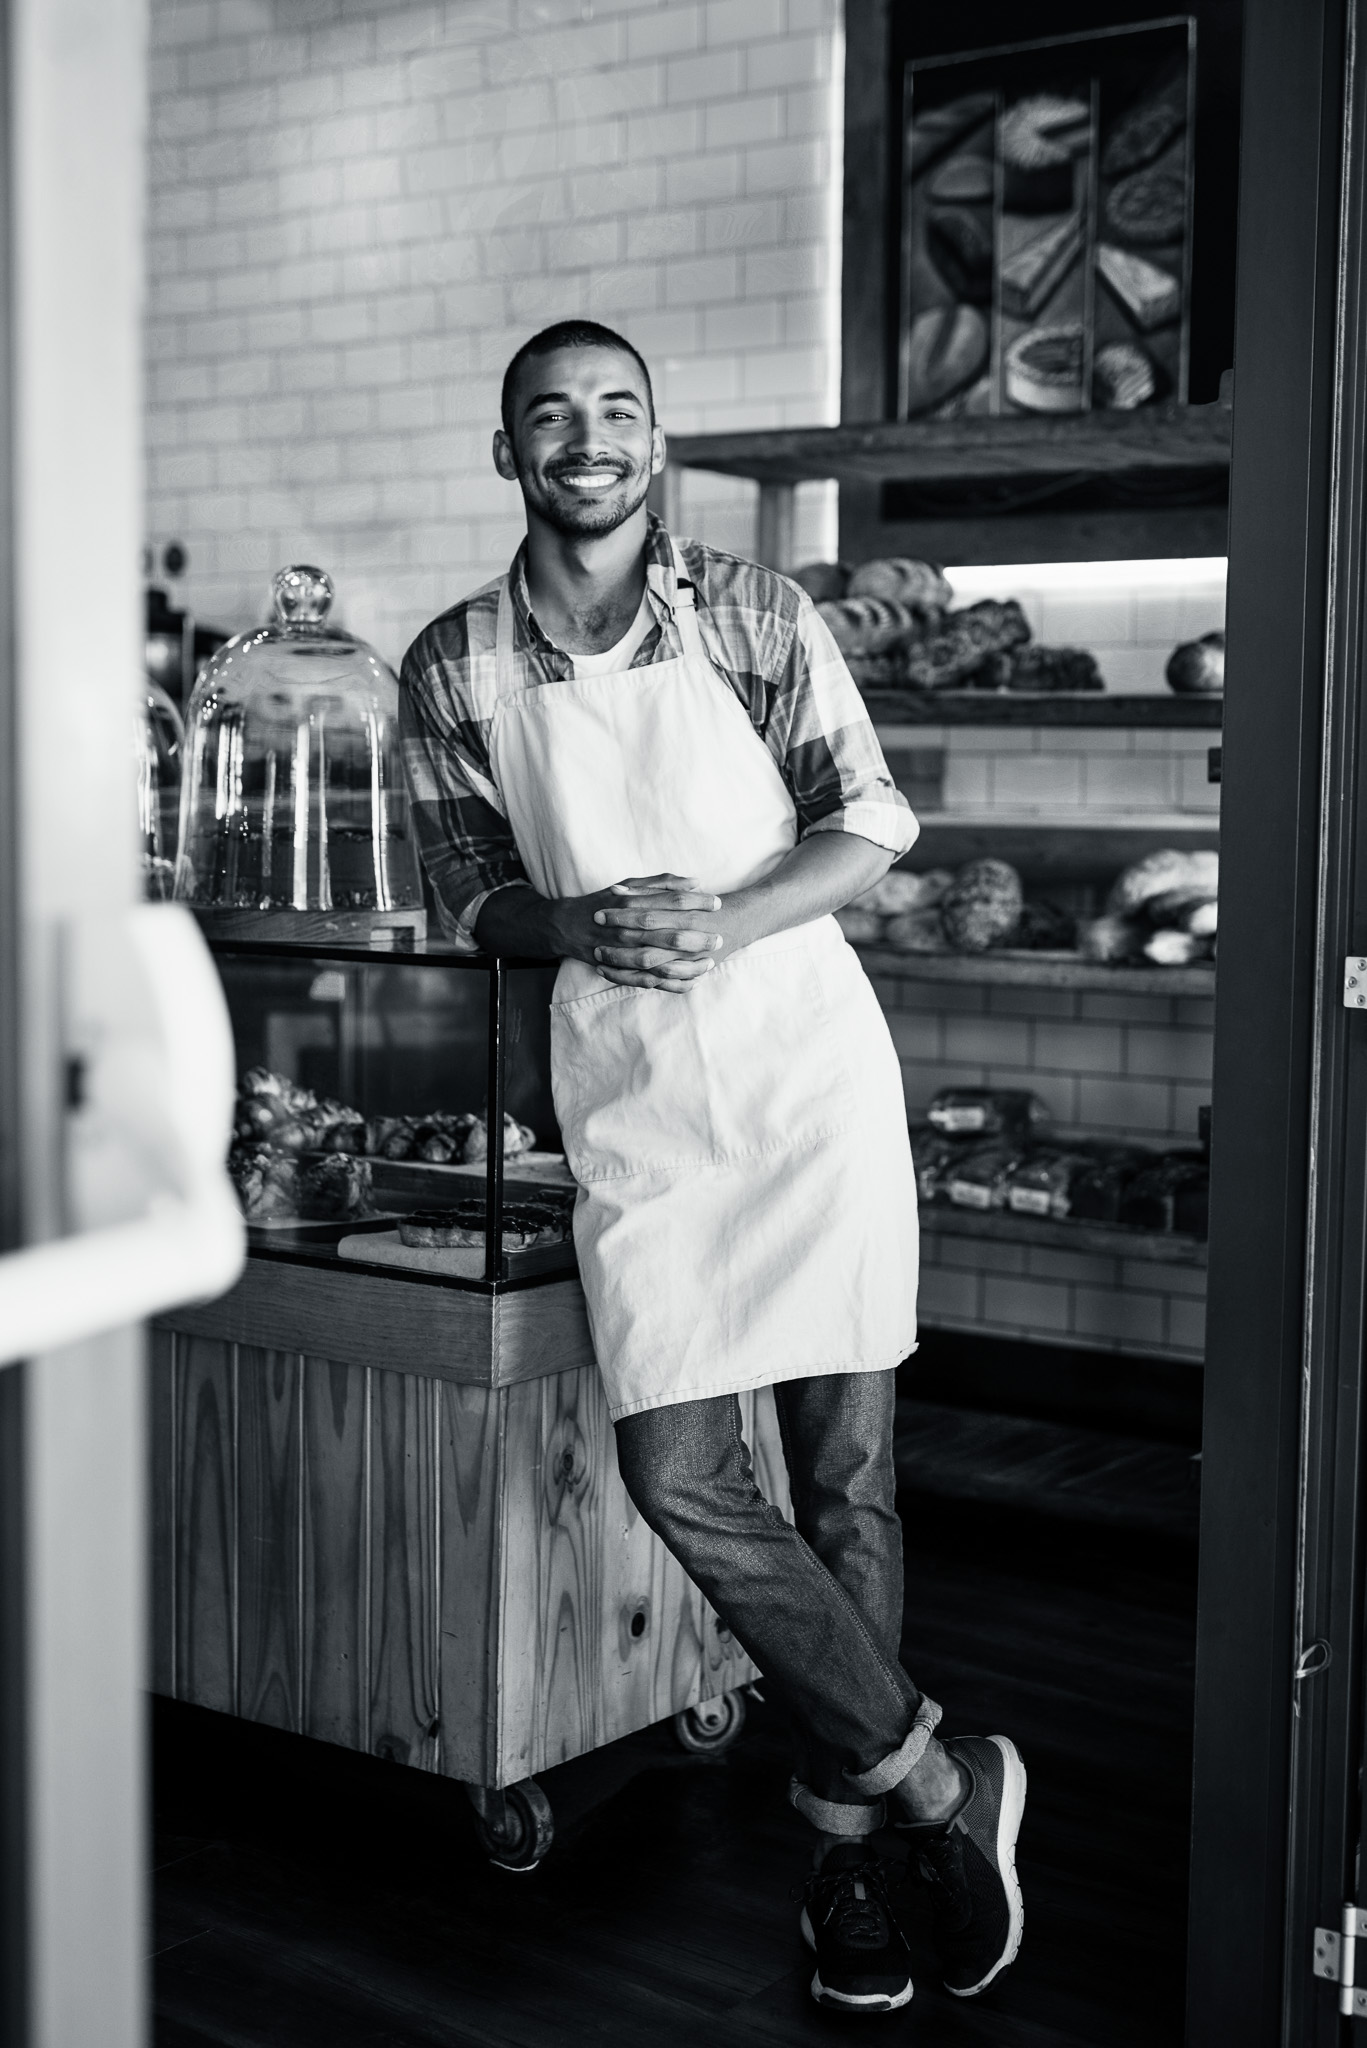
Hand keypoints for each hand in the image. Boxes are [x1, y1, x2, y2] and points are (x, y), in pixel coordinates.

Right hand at [565, 873, 728, 992]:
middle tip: (719, 936)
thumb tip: (694, 882)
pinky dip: (671, 984)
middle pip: (669, 933)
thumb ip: (662, 883)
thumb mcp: (630, 884)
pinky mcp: (620, 970)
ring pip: (660, 961)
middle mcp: (627, 928)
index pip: (670, 901)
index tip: (717, 902)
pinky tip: (692, 982)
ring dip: (688, 964)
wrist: (566, 926)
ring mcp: (623, 952)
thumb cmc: (605, 902)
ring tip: (711, 961)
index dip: (696, 902)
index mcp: (632, 902)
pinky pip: (649, 981)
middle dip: (698, 936)